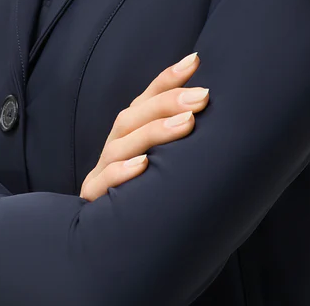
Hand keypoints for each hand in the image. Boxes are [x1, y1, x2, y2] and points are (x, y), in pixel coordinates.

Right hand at [79, 52, 208, 200]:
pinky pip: (102, 184)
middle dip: (169, 103)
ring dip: (154, 131)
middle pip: (135, 115)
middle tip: (203, 97)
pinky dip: (122, 172)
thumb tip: (216, 108)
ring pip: (121, 143)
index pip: (147, 98)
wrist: (113, 249)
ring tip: (187, 124)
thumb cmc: (151, 197)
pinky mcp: (94, 200)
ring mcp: (102, 172)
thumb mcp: (168, 164)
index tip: (195, 61)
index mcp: (131, 132)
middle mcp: (115, 146)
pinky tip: (143, 165)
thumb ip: (182, 137)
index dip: (169, 78)